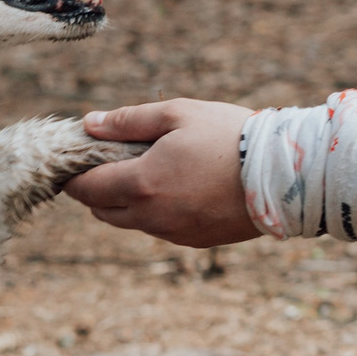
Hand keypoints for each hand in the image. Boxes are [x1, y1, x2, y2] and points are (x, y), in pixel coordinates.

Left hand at [63, 99, 257, 246]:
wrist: (283, 174)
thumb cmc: (229, 136)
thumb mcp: (177, 114)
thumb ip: (128, 121)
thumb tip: (89, 124)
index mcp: (141, 184)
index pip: (86, 189)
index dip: (73, 176)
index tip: (75, 160)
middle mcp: (152, 217)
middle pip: (102, 211)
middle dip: (96, 189)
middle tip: (108, 162)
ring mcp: (173, 233)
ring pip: (130, 222)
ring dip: (126, 201)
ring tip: (147, 171)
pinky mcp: (195, 241)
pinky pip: (160, 229)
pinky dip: (155, 211)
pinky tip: (176, 187)